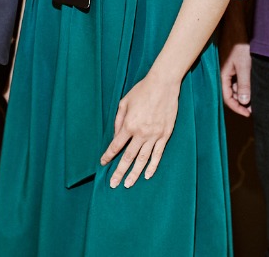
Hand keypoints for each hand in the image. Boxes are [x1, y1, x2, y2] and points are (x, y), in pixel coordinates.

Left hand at [99, 73, 180, 187]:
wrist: (163, 84)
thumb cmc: (142, 91)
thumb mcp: (124, 102)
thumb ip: (118, 121)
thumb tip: (116, 136)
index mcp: (129, 125)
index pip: (116, 146)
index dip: (108, 156)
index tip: (103, 163)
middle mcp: (141, 133)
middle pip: (128, 157)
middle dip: (119, 171)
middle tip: (113, 184)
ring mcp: (154, 135)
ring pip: (143, 159)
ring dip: (135, 173)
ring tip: (128, 184)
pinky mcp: (165, 135)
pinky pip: (158, 154)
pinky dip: (152, 166)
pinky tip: (147, 175)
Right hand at [219, 7, 251, 115]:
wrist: (236, 27)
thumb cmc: (239, 45)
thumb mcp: (244, 66)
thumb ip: (244, 84)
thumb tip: (244, 102)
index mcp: (223, 76)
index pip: (228, 98)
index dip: (237, 108)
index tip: (249, 114)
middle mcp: (225, 74)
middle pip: (232, 94)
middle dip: (243, 102)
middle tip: (255, 108)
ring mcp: (229, 69)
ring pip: (236, 86)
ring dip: (245, 93)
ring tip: (258, 98)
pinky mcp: (235, 64)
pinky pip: (239, 78)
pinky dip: (246, 84)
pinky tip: (255, 85)